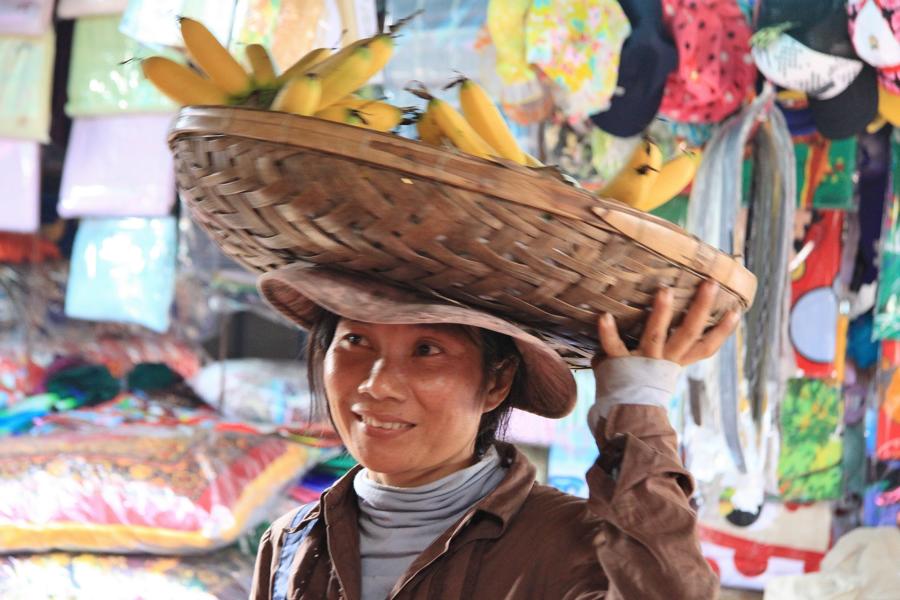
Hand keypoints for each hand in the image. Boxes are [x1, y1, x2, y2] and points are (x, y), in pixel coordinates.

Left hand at [596, 281, 739, 366]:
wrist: (620, 412)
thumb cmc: (641, 380)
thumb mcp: (662, 364)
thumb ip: (670, 343)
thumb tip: (681, 310)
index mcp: (677, 360)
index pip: (706, 346)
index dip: (722, 331)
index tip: (736, 311)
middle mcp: (664, 360)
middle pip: (688, 333)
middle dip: (700, 308)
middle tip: (711, 284)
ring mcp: (642, 361)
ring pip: (656, 336)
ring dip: (661, 314)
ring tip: (666, 290)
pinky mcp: (619, 364)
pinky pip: (614, 346)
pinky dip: (608, 332)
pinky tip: (604, 316)